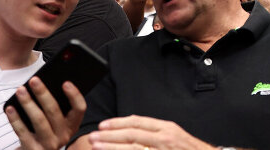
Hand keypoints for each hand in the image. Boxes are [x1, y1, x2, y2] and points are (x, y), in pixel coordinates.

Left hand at [5, 77, 85, 149]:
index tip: (65, 82)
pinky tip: (10, 108)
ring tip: (20, 90)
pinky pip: (23, 132)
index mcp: (72, 125)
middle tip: (34, 80)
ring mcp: (49, 144)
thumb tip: (44, 85)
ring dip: (28, 103)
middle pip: (54, 111)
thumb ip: (56, 107)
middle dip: (43, 94)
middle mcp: (63, 136)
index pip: (79, 108)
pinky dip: (15, 119)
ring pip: (39, 120)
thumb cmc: (45, 131)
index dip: (74, 95)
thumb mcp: (56, 122)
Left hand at [87, 115, 213, 149]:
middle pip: (131, 133)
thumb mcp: (176, 138)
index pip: (138, 122)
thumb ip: (157, 135)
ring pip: (132, 147)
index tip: (103, 125)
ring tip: (95, 146)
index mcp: (167, 128)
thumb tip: (135, 134)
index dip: (118, 123)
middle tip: (92, 135)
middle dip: (110, 134)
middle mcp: (164, 138)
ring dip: (111, 147)